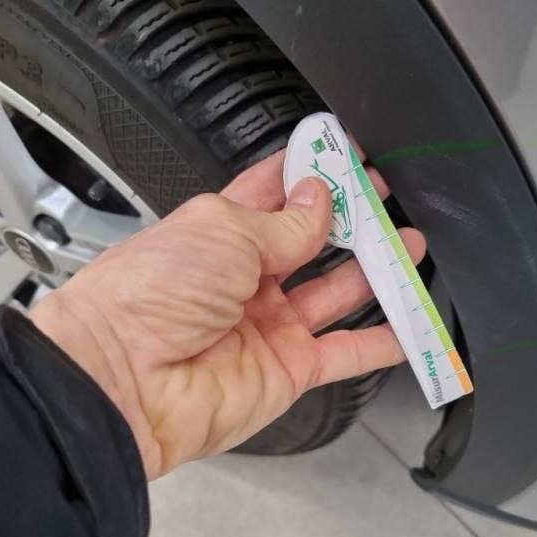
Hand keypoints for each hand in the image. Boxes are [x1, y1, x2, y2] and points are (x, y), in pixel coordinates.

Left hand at [30, 149, 425, 478]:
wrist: (125, 381)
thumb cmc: (151, 293)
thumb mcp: (222, 232)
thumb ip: (284, 221)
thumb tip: (319, 198)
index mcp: (219, 235)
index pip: (273, 194)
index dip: (309, 173)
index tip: (345, 155)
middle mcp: (245, 279)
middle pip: (312, 243)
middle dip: (350, 220)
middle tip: (385, 198)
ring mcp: (269, 326)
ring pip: (336, 293)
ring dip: (375, 272)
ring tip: (411, 245)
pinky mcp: (288, 369)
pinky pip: (346, 354)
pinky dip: (381, 341)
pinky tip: (410, 323)